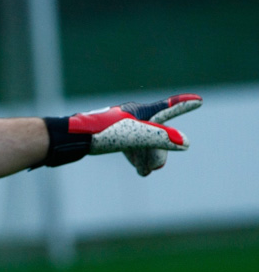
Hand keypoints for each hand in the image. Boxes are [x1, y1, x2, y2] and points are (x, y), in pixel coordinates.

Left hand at [78, 93, 201, 175]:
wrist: (73, 138)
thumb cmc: (103, 132)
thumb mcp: (136, 136)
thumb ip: (161, 139)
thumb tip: (185, 144)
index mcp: (142, 112)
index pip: (168, 109)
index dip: (183, 105)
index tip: (199, 100)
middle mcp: (134, 117)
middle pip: (157, 135)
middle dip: (159, 151)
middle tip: (155, 166)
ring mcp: (123, 127)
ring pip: (145, 144)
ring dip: (148, 158)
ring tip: (145, 171)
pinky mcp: (112, 136)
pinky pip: (132, 147)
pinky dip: (137, 158)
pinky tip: (140, 170)